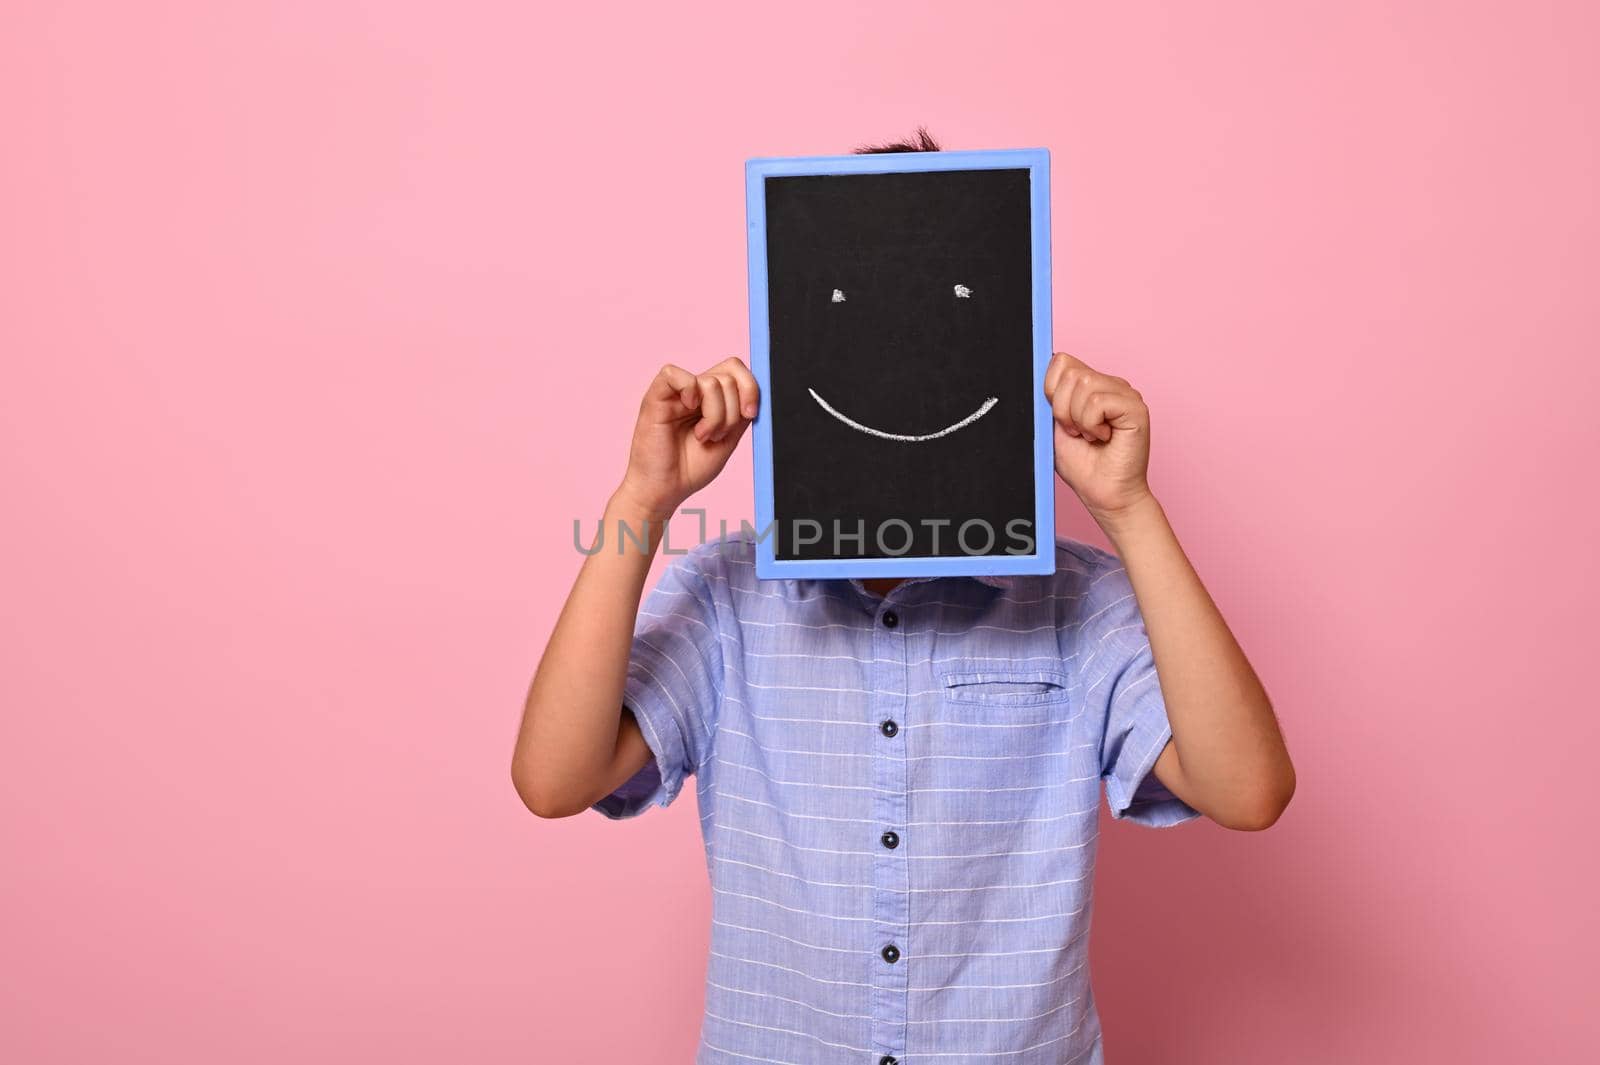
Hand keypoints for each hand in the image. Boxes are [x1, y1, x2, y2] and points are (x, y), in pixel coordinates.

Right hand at [614, 357, 759, 518]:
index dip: (750, 388)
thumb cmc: (689, 470)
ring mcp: (675, 393)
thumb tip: (757, 392)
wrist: (664, 491)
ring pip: (710, 381)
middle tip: (718, 435)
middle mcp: (694, 392)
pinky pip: (672, 373)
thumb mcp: (728, 441)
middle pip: (728, 374)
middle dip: (732, 410)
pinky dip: (688, 390)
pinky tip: (687, 410)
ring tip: (702, 436)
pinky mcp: (655, 397)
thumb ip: (741, 415)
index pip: (736, 370)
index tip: (750, 414)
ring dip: (715, 415)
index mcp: (711, 400)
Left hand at [1042, 352, 1152, 523]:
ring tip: (1090, 436)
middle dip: (1062, 409)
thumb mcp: (1053, 425)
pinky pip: (1097, 402)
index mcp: (1090, 385)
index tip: (1060, 419)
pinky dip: (1091, 425)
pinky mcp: (1136, 407)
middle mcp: (1110, 384)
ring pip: (1083, 385)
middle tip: (1076, 431)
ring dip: (1078, 419)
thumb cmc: (1082, 465)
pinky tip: (1103, 437)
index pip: (1061, 361)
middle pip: (1070, 372)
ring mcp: (1125, 393)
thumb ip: (1048, 398)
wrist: (1103, 494)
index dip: (1052, 391)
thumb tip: (1034, 369)